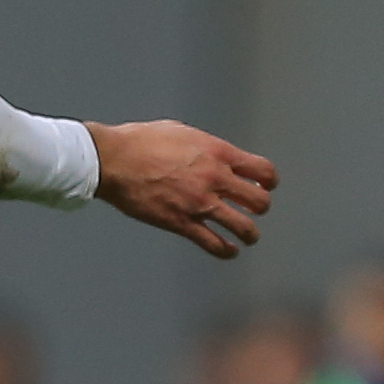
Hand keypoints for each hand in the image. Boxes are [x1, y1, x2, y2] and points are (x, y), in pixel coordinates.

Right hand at [88, 119, 276, 259]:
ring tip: (248, 237)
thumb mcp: (181, 132)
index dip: (269, 181)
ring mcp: (200, 203)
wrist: (114, 161)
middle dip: (260, 206)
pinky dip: (226, 251)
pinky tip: (228, 251)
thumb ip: (203, 146)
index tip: (265, 186)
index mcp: (218, 153)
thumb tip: (210, 153)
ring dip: (250, 234)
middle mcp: (215, 179)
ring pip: (244, 227)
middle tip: (254, 209)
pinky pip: (214, 244)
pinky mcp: (182, 223)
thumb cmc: (141, 141)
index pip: (263, 170)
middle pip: (259, 201)